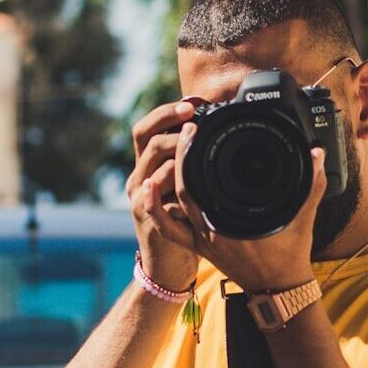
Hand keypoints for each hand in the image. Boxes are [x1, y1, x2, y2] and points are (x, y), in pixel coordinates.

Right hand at [125, 101, 198, 290]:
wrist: (170, 264)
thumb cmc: (187, 226)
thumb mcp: (193, 191)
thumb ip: (200, 167)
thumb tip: (228, 142)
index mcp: (152, 166)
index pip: (149, 128)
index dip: (166, 112)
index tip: (192, 102)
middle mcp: (140, 176)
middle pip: (144, 136)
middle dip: (167, 121)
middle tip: (192, 114)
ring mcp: (139, 197)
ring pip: (149, 164)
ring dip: (171, 152)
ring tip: (191, 142)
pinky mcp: (145, 219)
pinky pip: (149, 199)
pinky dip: (160, 188)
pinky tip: (176, 176)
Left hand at [164, 122, 326, 292]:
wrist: (279, 290)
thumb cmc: (291, 256)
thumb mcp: (304, 218)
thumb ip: (311, 184)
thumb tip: (317, 154)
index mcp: (232, 224)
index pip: (199, 182)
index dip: (191, 152)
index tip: (194, 128)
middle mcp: (211, 232)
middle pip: (182, 188)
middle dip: (180, 155)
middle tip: (186, 130)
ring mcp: (202, 241)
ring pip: (172, 206)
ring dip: (166, 178)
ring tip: (168, 150)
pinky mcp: (200, 247)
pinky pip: (170, 228)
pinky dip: (157, 209)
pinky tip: (150, 188)